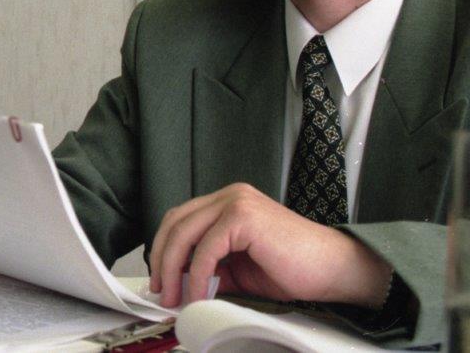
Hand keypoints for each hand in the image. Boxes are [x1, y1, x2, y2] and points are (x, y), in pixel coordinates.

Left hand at [149, 183, 390, 307]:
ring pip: (184, 233)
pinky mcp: (244, 216)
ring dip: (173, 269)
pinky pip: (206, 248)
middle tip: (161, 291)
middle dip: (161, 259)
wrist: (334, 270)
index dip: (163, 249)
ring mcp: (236, 201)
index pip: (180, 220)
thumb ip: (208, 269)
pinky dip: (197, 275)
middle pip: (175, 223)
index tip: (160, 280)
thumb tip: (177, 284)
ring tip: (174, 297)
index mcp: (227, 203)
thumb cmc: (293, 270)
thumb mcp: (237, 270)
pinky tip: (198, 295)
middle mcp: (230, 196)